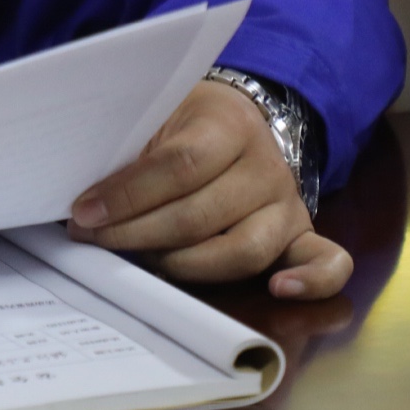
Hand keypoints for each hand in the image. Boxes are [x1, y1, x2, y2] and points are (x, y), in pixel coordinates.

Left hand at [66, 77, 349, 295]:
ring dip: (183, 266)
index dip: (127, 195)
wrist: (237, 121)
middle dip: (137, 234)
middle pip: (200, 216)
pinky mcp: (302, 236)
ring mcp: (287, 205)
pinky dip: (313, 282)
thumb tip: (82, 204)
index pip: (180, 165)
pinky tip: (282, 291)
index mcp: (229, 124)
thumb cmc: (184, 126)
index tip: (83, 213)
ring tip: (144, 262)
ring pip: (242, 251)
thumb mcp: (156, 117)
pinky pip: (328, 263)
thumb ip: (128, 153)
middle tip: (93, 240)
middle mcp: (266, 166)